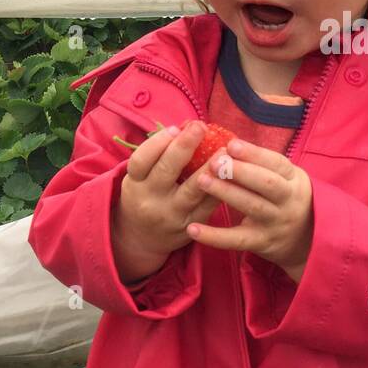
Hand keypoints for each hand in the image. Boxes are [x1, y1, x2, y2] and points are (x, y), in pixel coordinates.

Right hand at [111, 120, 224, 278]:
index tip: (175, 128)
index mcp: (134, 184)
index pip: (141, 161)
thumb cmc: (145, 196)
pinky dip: (221, 187)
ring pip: (192, 190)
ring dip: (209, 168)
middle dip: (184, 147)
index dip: (157, 143)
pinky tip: (232, 172)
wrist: (142, 239)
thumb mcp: (140, 178)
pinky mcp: (191, 227)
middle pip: (166, 171)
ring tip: (224, 149)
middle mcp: (150, 200)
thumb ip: (157, 157)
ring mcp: (172, 215)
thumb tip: (186, 127)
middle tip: (199, 127)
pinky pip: (209, 205)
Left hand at [185, 137, 313, 281]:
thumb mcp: (284, 179)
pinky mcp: (261, 243)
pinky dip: (213, 236)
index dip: (254, 154)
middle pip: (267, 184)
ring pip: (252, 207)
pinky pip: (235, 240)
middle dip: (240, 171)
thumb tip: (225, 145)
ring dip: (226, 192)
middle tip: (215, 162)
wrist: (307, 241)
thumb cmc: (283, 200)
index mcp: (293, 179)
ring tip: (201, 180)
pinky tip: (192, 228)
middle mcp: (288, 201)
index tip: (231, 145)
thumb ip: (261, 165)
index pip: (276, 163)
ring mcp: (275, 223)